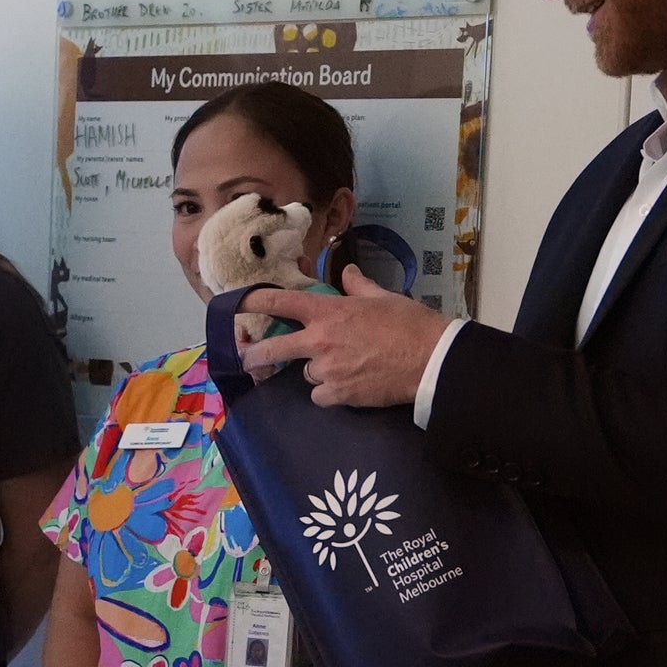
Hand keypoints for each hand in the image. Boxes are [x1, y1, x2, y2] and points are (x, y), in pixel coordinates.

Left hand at [243, 269, 457, 408]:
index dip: (253, 302)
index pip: (280, 302)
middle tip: (247, 358)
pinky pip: (319, 395)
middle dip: (254, 355)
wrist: (431, 359)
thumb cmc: (410, 323)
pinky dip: (328, 392)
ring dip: (314, 371)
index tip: (235, 304)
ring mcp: (326, 369)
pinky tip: (345, 386)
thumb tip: (347, 272)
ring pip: (303, 373)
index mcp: (328, 312)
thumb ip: (358, 286)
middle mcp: (320, 341)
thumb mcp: (383, 297)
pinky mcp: (338, 394)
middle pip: (273, 349)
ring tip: (340, 367)